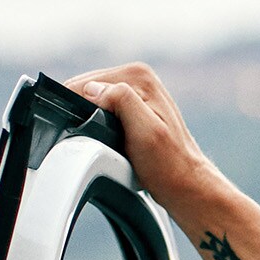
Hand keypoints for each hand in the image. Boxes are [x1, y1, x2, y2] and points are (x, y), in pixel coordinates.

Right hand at [63, 63, 226, 207]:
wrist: (183, 183)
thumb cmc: (167, 164)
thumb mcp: (144, 131)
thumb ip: (120, 100)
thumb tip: (92, 89)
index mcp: (138, 76)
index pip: (84, 83)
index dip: (76, 108)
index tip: (88, 133)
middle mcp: (137, 78)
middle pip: (85, 91)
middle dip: (84, 116)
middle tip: (101, 142)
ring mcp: (134, 92)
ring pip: (90, 104)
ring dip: (90, 123)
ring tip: (108, 144)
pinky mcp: (131, 107)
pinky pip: (99, 113)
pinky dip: (98, 128)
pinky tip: (111, 142)